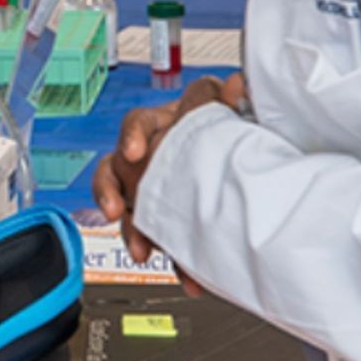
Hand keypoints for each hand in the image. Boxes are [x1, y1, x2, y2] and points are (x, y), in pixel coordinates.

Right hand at [91, 73, 248, 291]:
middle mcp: (152, 157)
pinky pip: (157, 240)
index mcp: (165, 127)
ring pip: (127, 207)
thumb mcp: (232, 116)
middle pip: (116, 168)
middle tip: (116, 210)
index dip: (134, 136)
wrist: (250, 180)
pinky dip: (173, 261)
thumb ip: (229, 101)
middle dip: (110, 191)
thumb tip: (238, 83)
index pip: (139, 123)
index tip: (136, 152)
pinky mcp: (164, 221)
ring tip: (141, 250)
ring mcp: (152, 190)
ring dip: (132, 230)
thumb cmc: (231, 137)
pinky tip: (189, 278)